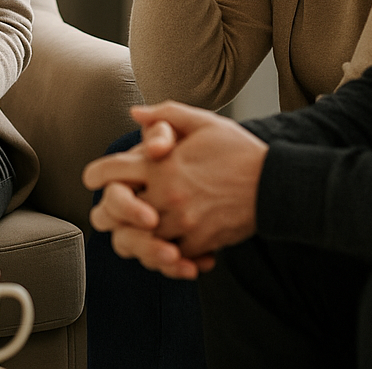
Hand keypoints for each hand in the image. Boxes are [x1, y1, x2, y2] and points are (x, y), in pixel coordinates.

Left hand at [83, 102, 267, 276]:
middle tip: (115, 208)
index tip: (96, 178)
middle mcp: (165, 196)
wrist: (276, 184)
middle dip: (109, 212)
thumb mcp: (201, 121)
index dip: (96, 174)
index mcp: (160, 166)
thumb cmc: (238, 150)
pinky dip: (165, 253)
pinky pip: (169, 258)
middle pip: (113, 215)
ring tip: (142, 227)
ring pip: (137, 242)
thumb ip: (164, 114)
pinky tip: (170, 243)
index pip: (108, 173)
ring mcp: (181, 223)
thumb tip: (136, 114)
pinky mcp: (199, 244)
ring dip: (135, 236)